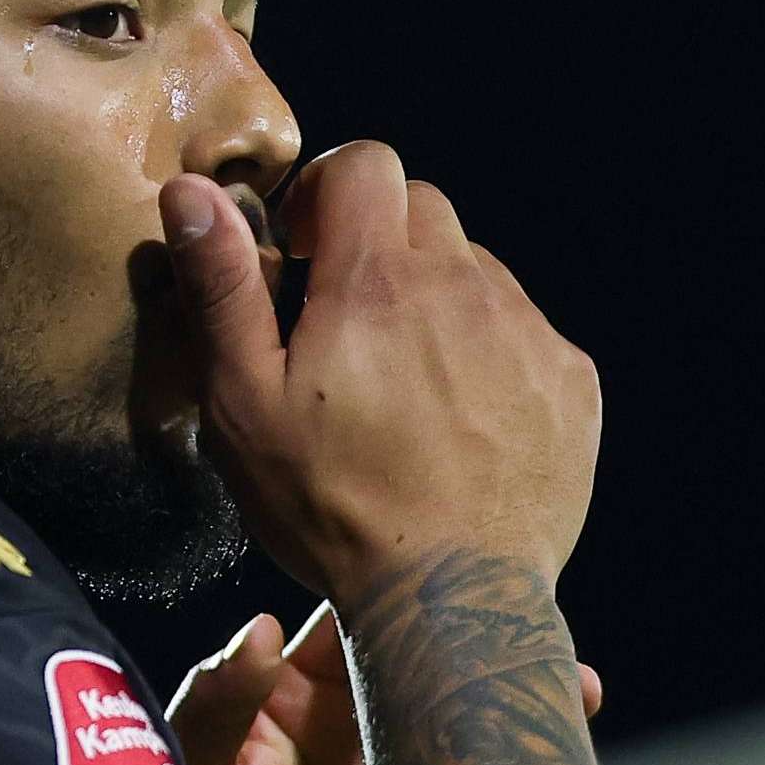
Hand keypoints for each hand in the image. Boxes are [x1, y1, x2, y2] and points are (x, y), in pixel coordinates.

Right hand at [160, 143, 601, 601]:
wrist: (454, 601)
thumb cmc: (332, 508)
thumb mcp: (245, 404)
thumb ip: (222, 288)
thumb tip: (192, 192)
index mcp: (379, 280)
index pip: (367, 163)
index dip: (329, 189)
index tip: (308, 250)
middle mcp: (467, 286)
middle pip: (425, 210)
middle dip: (381, 243)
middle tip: (348, 323)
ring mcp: (528, 333)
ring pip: (478, 271)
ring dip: (438, 301)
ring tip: (405, 386)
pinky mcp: (572, 382)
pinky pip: (526, 334)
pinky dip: (490, 355)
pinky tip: (459, 423)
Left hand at [168, 602, 603, 764]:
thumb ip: (220, 701)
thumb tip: (260, 628)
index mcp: (299, 693)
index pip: (360, 622)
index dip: (403, 594)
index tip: (449, 575)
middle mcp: (359, 725)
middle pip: (433, 662)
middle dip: (485, 639)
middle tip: (533, 627)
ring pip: (475, 717)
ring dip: (527, 694)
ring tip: (575, 685)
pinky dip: (539, 763)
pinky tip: (575, 729)